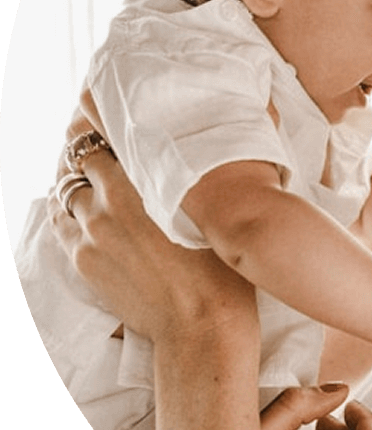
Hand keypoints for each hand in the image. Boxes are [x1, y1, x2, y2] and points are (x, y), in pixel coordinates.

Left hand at [51, 101, 255, 342]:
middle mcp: (111, 201)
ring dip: (77, 175)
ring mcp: (93, 231)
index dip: (102, 114)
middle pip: (82, 155)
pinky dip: (66, 205)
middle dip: (87, 142)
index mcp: (146, 182)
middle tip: (97, 132)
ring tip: (89, 169)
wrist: (200, 326)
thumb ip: (213, 168)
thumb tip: (252, 127)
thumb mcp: (220, 209)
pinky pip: (61, 220)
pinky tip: (76, 201)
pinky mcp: (86, 259)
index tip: (103, 102)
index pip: (108, 132)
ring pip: (67, 187)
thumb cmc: (223, 267)